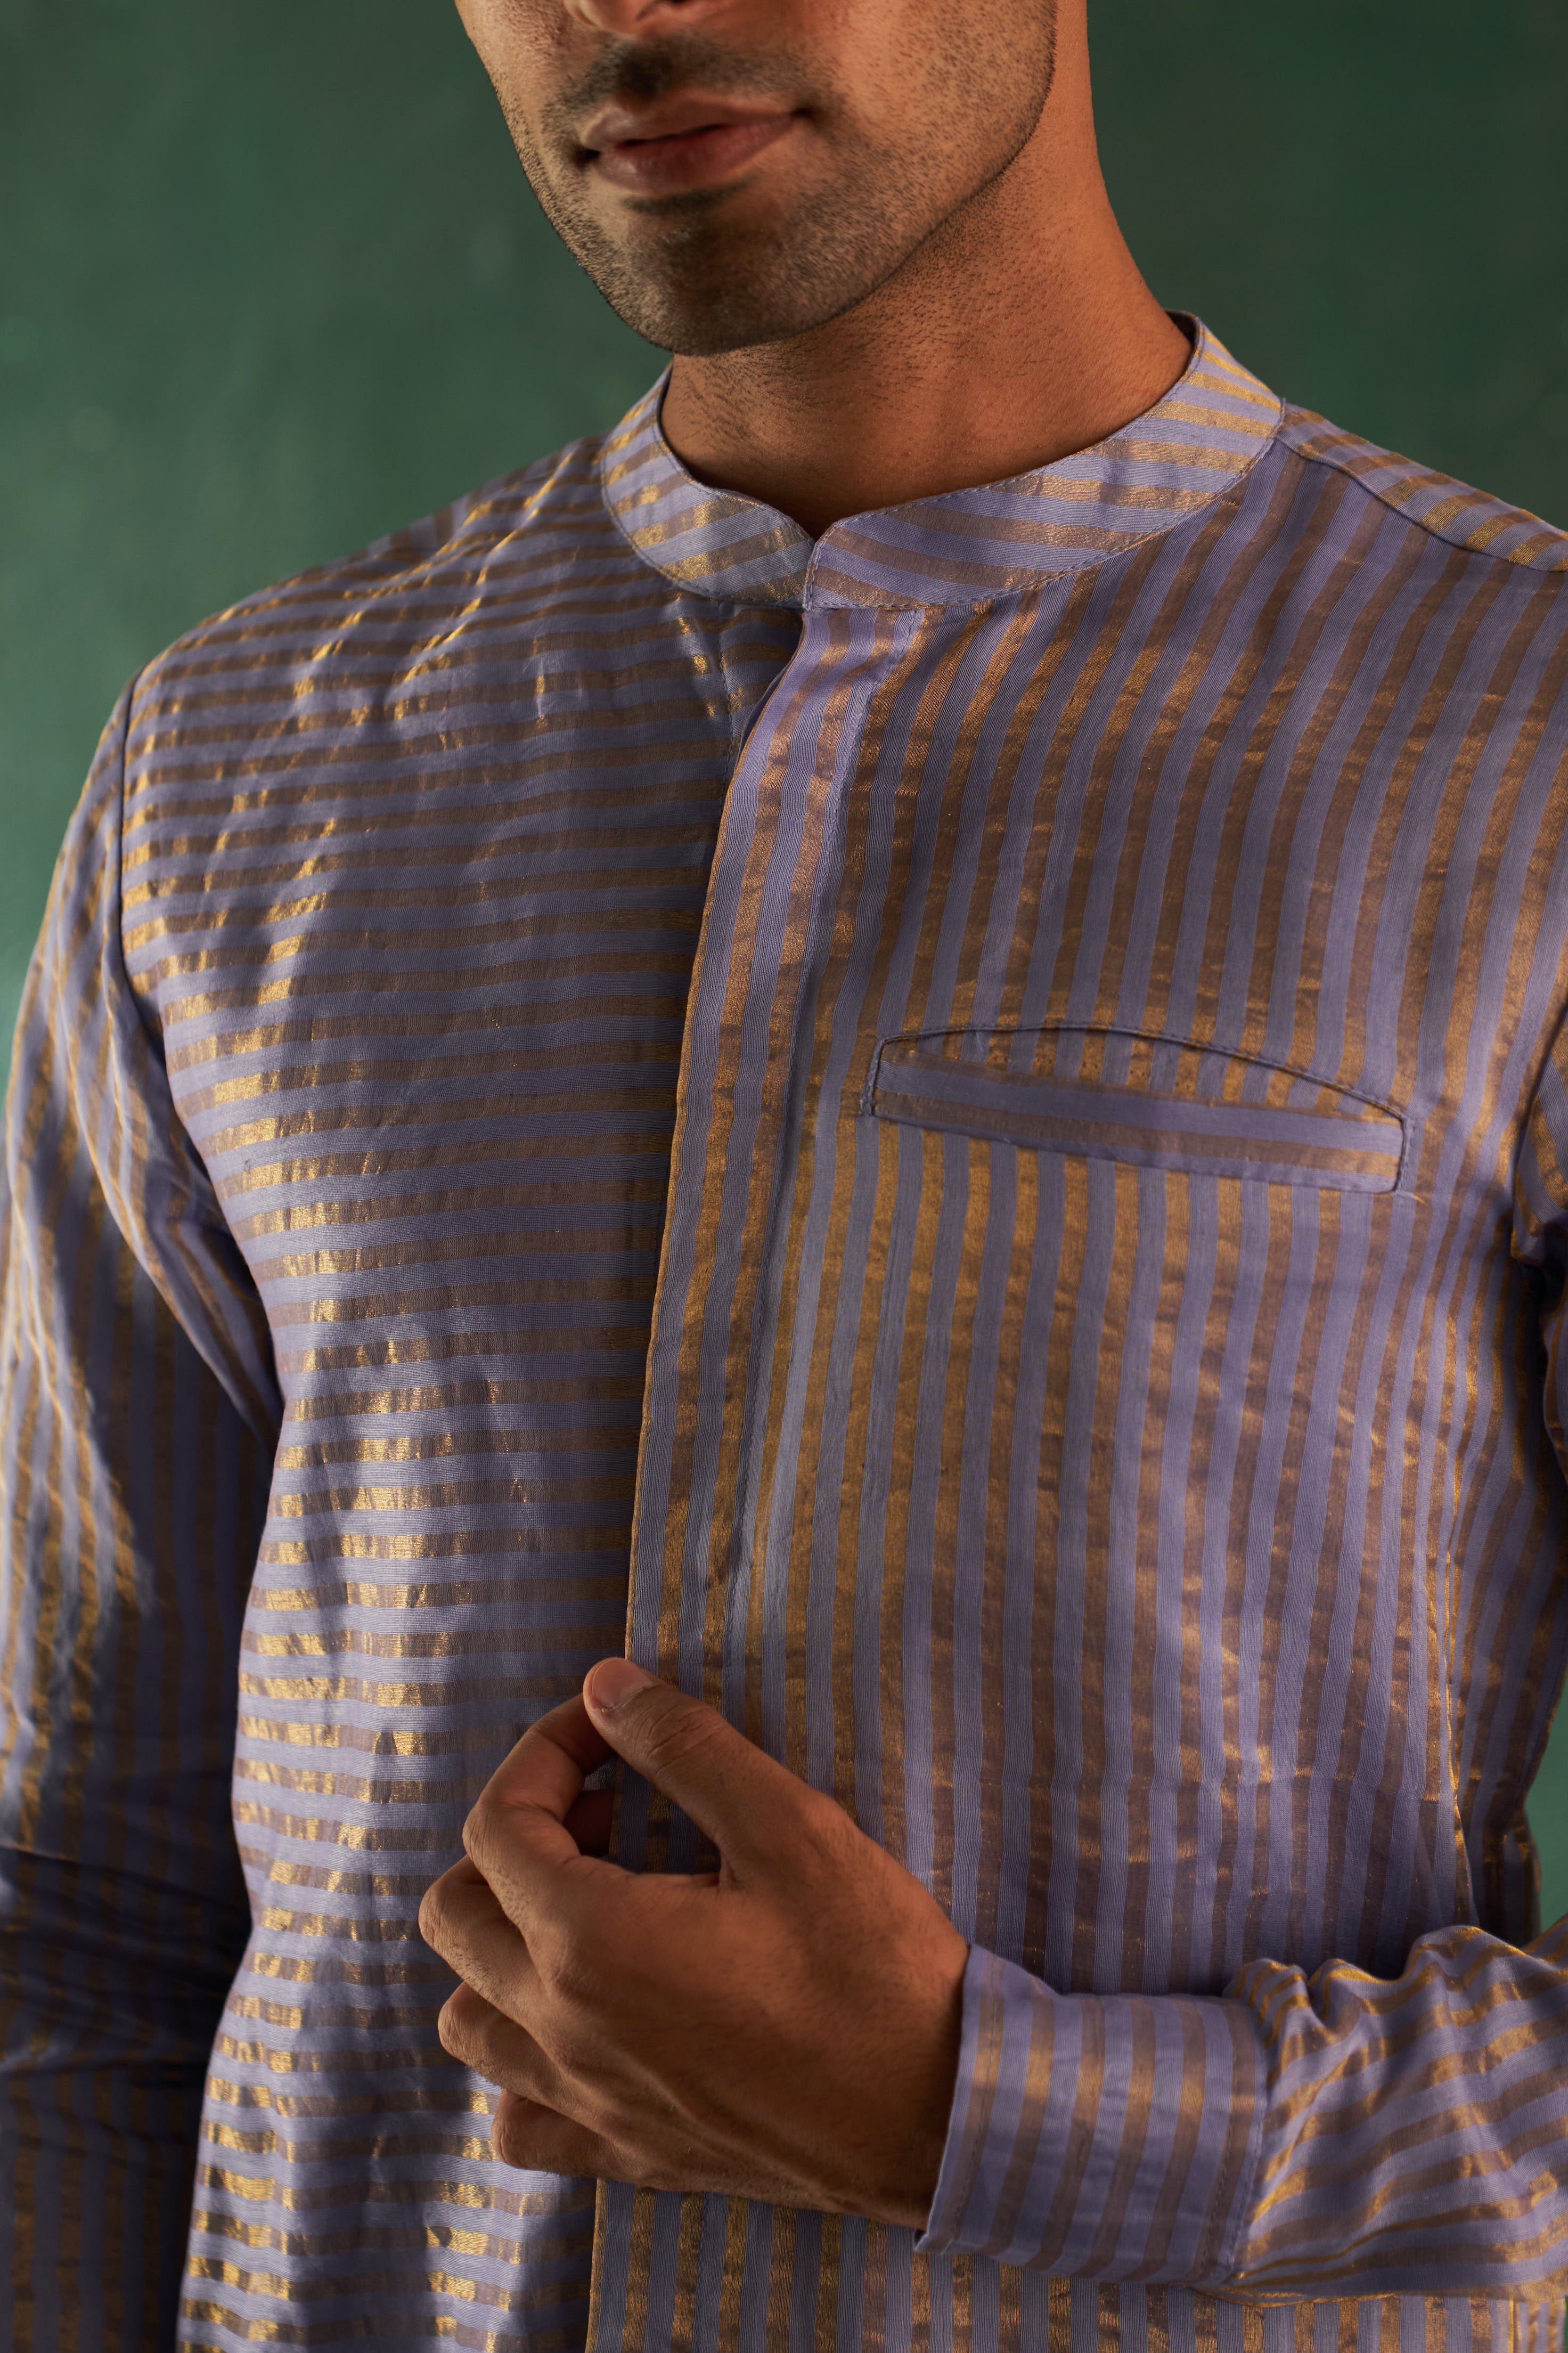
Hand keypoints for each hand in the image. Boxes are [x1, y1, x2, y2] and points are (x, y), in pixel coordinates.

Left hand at [417, 1660, 968, 2227]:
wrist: (938, 2114)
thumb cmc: (873, 1967)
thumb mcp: (790, 1826)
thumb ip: (684, 1747)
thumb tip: (605, 1686)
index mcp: (592, 1942)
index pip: (496, 1825)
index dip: (545, 1753)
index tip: (613, 1734)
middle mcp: (562, 2030)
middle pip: (455, 1914)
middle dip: (512, 1839)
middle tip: (609, 1818)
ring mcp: (587, 2103)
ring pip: (469, 2017)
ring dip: (505, 1944)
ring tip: (595, 1908)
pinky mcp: (624, 2155)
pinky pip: (517, 2115)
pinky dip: (528, 2059)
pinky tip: (595, 2019)